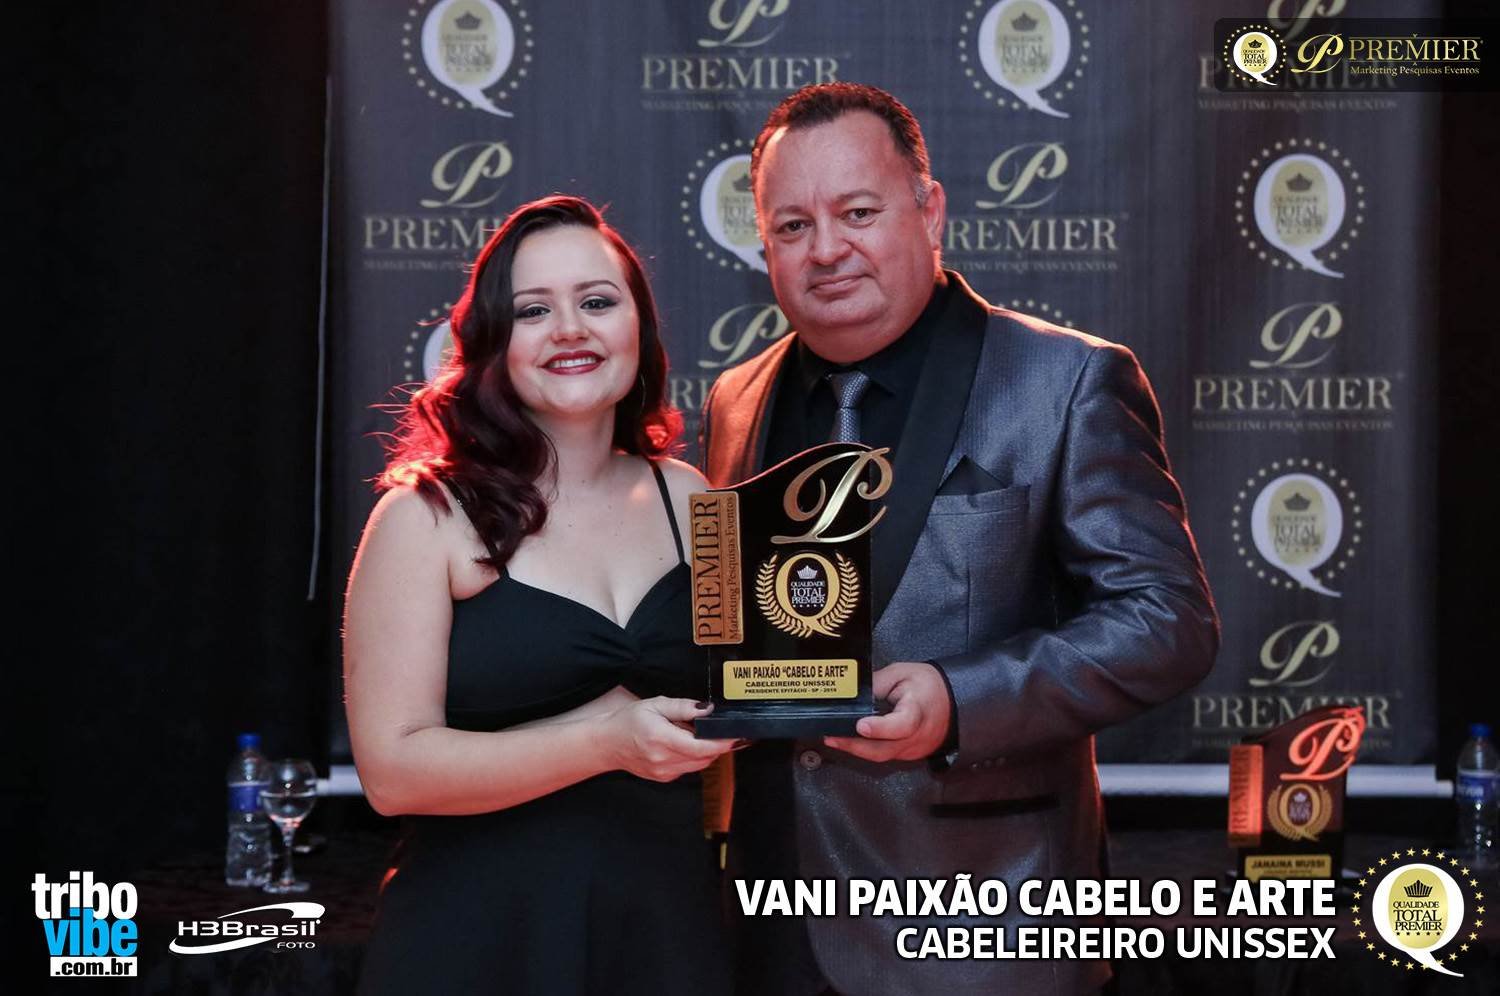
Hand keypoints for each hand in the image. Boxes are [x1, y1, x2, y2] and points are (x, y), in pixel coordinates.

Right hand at [602, 697, 737, 781]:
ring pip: (699, 764)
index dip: (723, 742)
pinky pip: (689, 768)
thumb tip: (707, 709)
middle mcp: (664, 760)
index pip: (702, 747)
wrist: (606, 744)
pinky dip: (693, 756)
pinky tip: (683, 744)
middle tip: (717, 729)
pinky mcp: (664, 778)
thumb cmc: (628, 721)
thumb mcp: (655, 705)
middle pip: (705, 757)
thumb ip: (683, 707)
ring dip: (705, 751)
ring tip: (694, 734)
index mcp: (661, 739)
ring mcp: (664, 772)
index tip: (737, 735)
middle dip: (717, 745)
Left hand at [823, 662, 951, 762]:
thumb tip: (854, 693)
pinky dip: (867, 749)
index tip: (860, 725)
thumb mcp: (902, 673)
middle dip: (854, 745)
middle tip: (832, 737)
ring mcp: (912, 749)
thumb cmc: (928, 686)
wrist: (954, 702)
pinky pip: (885, 755)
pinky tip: (852, 741)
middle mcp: (915, 736)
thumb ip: (877, 683)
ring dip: (857, 749)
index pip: (901, 725)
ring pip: (882, 756)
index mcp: (917, 711)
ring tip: (835, 739)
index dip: (880, 728)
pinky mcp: (907, 754)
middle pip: (884, 750)